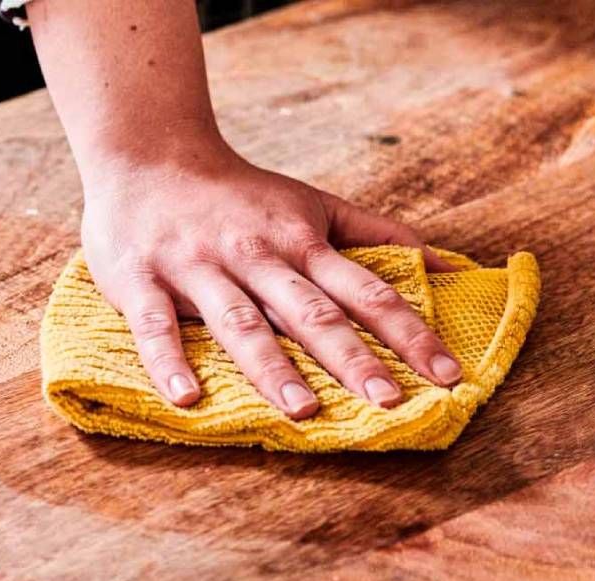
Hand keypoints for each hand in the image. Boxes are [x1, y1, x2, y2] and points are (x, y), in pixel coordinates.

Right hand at [80, 143, 461, 418]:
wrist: (147, 154)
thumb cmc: (242, 194)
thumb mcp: (314, 204)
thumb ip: (379, 233)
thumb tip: (452, 264)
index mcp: (301, 242)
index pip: (366, 292)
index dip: (410, 332)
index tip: (449, 374)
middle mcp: (257, 256)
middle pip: (311, 312)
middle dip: (353, 357)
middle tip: (390, 402)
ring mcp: (198, 267)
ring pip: (241, 321)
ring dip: (271, 366)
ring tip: (303, 411)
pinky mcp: (142, 278)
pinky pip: (156, 324)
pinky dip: (169, 360)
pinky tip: (187, 398)